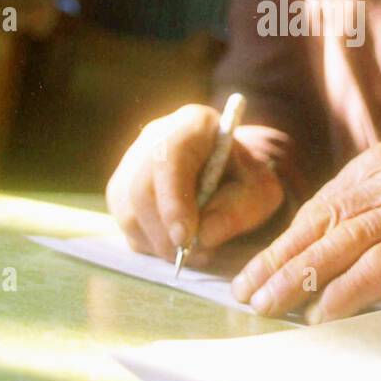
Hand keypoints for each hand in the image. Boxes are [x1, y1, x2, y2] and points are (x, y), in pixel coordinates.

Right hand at [106, 104, 284, 260]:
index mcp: (192, 124)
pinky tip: (179, 243)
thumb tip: (202, 237)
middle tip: (190, 256)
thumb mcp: (259, 192)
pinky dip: (151, 244)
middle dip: (164, 232)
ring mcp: (131, 162)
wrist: (230, 174)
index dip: (173, 200)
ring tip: (193, 253)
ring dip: (158, 243)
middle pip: (140, 188)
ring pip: (128, 212)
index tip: (186, 238)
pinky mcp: (122, 190)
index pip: (168, 157)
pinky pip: (126, 225)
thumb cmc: (246, 180)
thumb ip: (238, 210)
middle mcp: (154, 137)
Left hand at [230, 141, 380, 321]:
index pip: (319, 207)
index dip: (279, 246)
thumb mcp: (377, 225)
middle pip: (330, 221)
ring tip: (276, 307)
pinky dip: (348, 291)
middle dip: (284, 263)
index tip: (247, 280)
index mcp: (380, 162)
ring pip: (352, 240)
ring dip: (306, 279)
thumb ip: (336, 233)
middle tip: (252, 298)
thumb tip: (270, 273)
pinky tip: (323, 314)